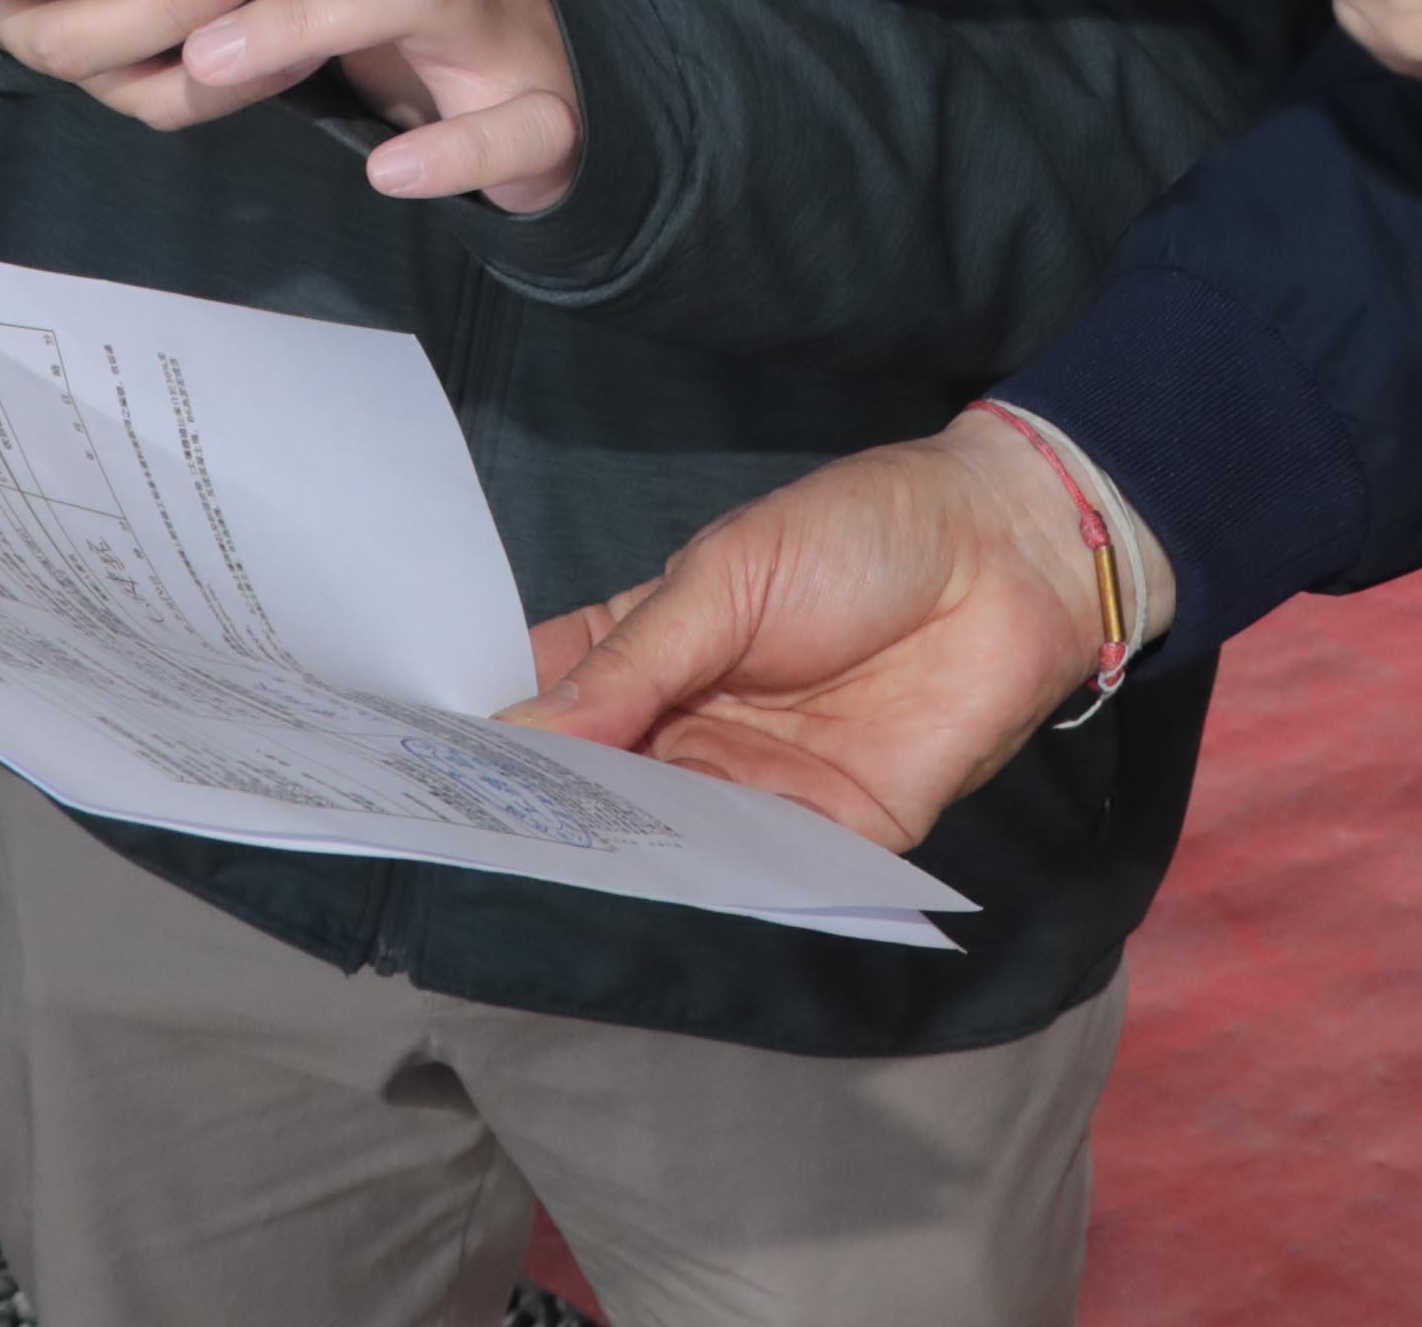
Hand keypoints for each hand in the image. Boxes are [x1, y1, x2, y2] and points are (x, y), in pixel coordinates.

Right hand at [508, 418, 1132, 846]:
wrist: (1006, 553)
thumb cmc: (862, 533)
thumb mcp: (726, 578)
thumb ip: (631, 663)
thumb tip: (520, 733)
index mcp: (650, 651)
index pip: (552, 708)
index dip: (492, 739)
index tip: (415, 771)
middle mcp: (691, 731)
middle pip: (601, 791)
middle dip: (545, 814)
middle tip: (468, 839)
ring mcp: (757, 788)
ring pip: (670, 842)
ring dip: (621, 857)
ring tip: (550, 869)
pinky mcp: (833, 834)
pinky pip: (762, 872)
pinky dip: (716, 883)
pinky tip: (667, 888)